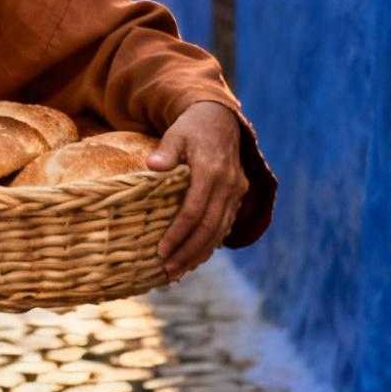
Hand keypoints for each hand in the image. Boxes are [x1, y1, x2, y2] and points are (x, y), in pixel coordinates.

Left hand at [146, 100, 249, 280]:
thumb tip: (152, 166)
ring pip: (219, 231)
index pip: (194, 211)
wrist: (220, 119)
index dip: (178, 234)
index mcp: (211, 171)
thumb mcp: (176, 134)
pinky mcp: (238, 195)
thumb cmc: (191, 129)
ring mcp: (236, 191)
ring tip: (178, 272)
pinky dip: (210, 243)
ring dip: (199, 254)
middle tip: (169, 272)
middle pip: (208, 228)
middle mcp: (228, 185)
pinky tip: (195, 258)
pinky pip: (225, 225)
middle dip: (188, 252)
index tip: (161, 252)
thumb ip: (166, 151)